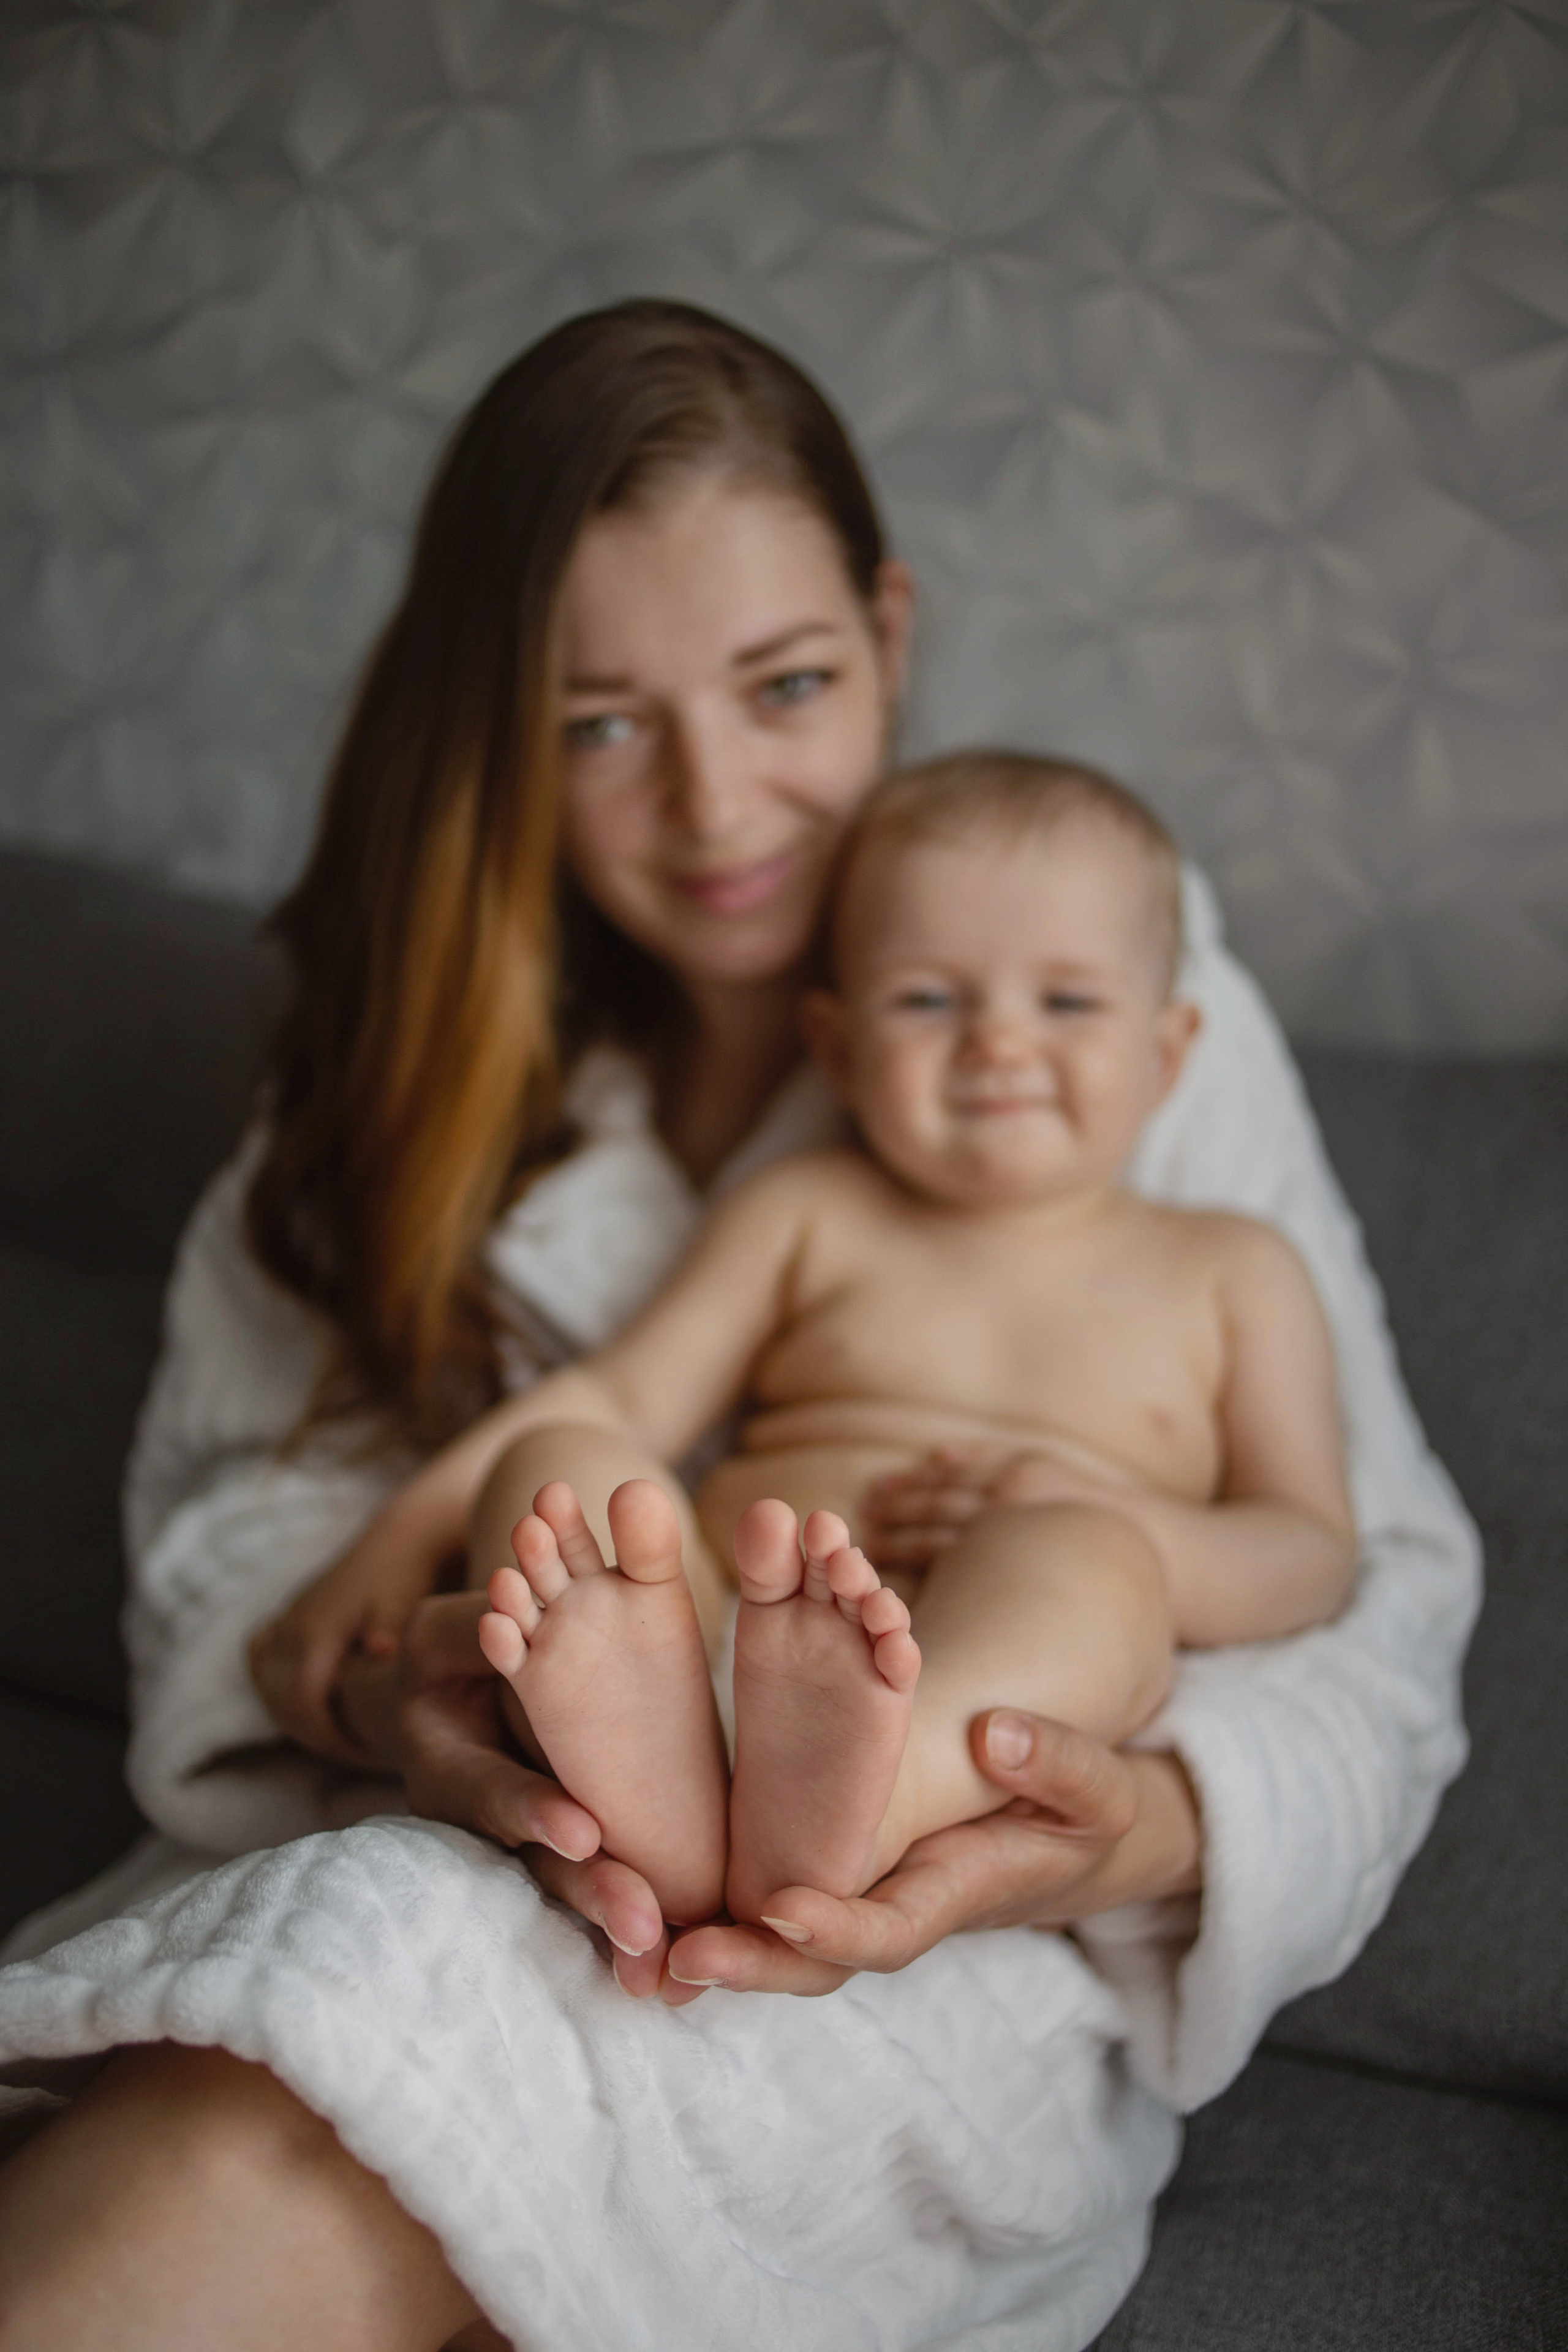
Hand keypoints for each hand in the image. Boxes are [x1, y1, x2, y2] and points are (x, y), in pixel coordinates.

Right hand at [247, 1497, 461, 1766]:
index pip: (302, 1704)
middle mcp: (292, 1625)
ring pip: (267, 1683)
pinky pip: (261, 1656)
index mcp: (316, 1630)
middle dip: (316, 1735)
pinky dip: (275, 1683)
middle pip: (281, 1702)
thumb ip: (391, 1630)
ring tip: (342, 1733)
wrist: (403, 1537)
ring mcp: (287, 1619)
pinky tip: (311, 1699)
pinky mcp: (290, 1616)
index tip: (365, 1755)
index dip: (328, 1738)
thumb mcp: (407, 1604)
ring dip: (294, 1714)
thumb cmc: (409, 1577)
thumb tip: (378, 1649)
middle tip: (361, 1753)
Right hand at [394, 1592, 709, 2006]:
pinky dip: (642, 1910)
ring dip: (619, 1917)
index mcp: (444, 1769)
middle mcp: (487, 1823)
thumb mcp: (446, 1637)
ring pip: (576, 1883)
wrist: (466, 1696)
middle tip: (644, 1929)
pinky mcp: (579, 1836)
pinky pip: (609, 1874)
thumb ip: (471, 1634)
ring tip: (663, 1962)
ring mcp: (529, 1841)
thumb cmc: (456, 1652)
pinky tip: (675, 1958)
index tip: (583, 1835)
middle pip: (542, 1864)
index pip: (490, 1792)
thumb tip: (499, 1617)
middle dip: (592, 1893)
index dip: (531, 1811)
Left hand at [662, 1710, 1199, 1998]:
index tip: (784, 1913)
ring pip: (763, 1920)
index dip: (836, 1931)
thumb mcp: (1096, 1791)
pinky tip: (634, 1863)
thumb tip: (997, 1733)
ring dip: (703, 1927)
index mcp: (947, 1895)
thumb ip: (1059, 1765)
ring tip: (631, 1927)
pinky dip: (702, 1874)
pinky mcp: (813, 1844)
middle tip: (677, 1957)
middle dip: (745, 1962)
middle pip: (805, 1955)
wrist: (1055, 1826)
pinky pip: (755, 1870)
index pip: (887, 1935)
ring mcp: (842, 1879)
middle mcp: (880, 1900)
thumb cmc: (1077, 1812)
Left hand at [860, 1445, 1119, 1573]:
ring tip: (868, 1554)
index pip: (946, 1480)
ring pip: (946, 1540)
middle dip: (895, 1514)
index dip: (904, 1489)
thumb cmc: (1080, 1506)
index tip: (869, 1498)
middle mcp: (1014, 1501)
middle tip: (854, 1526)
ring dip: (903, 1544)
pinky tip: (908, 1585)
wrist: (1146, 1547)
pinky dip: (935, 1573)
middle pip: (938, 1506)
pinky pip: (969, 1572)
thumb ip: (987, 1459)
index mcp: (1016, 1473)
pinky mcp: (1024, 1576)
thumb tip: (936, 1453)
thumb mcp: (1040, 1468)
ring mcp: (1018, 1539)